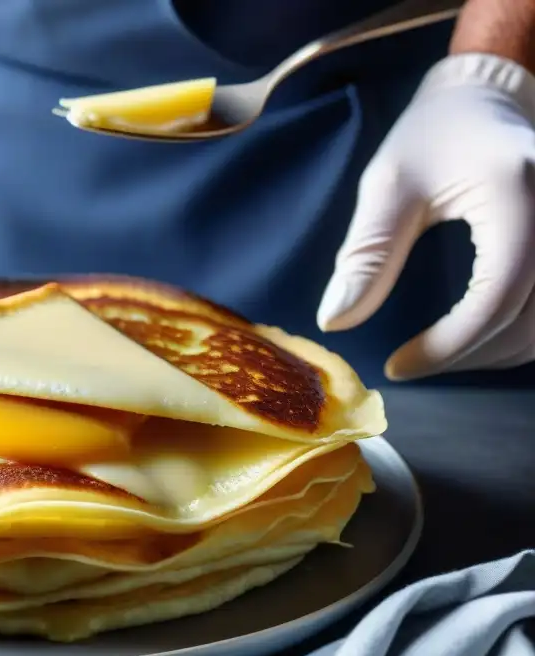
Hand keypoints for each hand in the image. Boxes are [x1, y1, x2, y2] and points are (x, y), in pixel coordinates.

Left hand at [317, 53, 534, 379]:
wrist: (489, 95)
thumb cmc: (434, 135)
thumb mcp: (388, 185)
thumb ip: (366, 254)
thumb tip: (336, 321)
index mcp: (520, 195)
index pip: (497, 297)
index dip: (449, 345)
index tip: (397, 365)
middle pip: (530, 322)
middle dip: (468, 355)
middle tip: (412, 364)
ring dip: (497, 353)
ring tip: (438, 353)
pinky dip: (518, 336)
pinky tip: (474, 338)